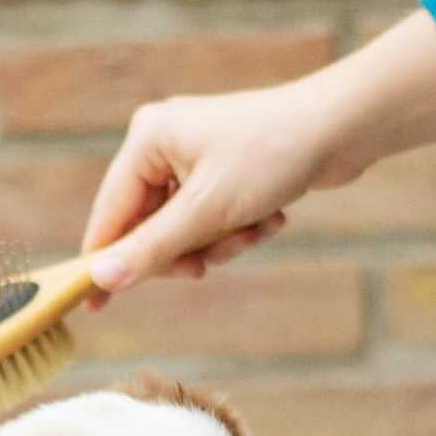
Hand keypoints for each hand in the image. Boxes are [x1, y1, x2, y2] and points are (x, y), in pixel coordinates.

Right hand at [80, 10, 435, 304]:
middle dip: (187, 250)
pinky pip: (216, 220)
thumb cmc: (271, 156)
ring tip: (254, 229)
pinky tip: (273, 217)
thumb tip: (102, 279)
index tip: (92, 307)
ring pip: (188, 230)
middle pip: (150, 227)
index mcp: (147, 139)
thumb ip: (151, 249)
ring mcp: (197, 156)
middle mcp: (166, 143)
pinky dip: (241, 229)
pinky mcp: (227, 171)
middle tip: (205, 266)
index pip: (110, 213)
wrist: (343, 128)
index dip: (103, 262)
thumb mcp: (205, 212)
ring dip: (222, 242)